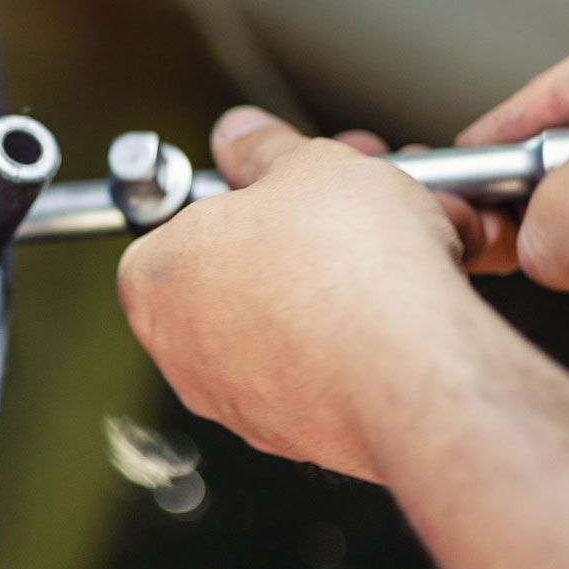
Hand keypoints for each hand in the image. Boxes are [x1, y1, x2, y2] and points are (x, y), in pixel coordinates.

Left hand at [117, 107, 508, 481]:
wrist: (414, 369)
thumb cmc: (349, 268)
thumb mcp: (306, 165)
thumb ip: (263, 147)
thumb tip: (241, 136)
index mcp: (155, 276)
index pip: (184, 222)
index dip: (249, 195)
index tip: (291, 183)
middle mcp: (180, 348)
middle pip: (241, 269)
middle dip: (302, 232)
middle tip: (352, 204)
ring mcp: (234, 398)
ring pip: (287, 319)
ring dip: (338, 278)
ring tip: (394, 248)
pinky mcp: (292, 432)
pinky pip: (323, 367)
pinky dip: (358, 334)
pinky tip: (403, 306)